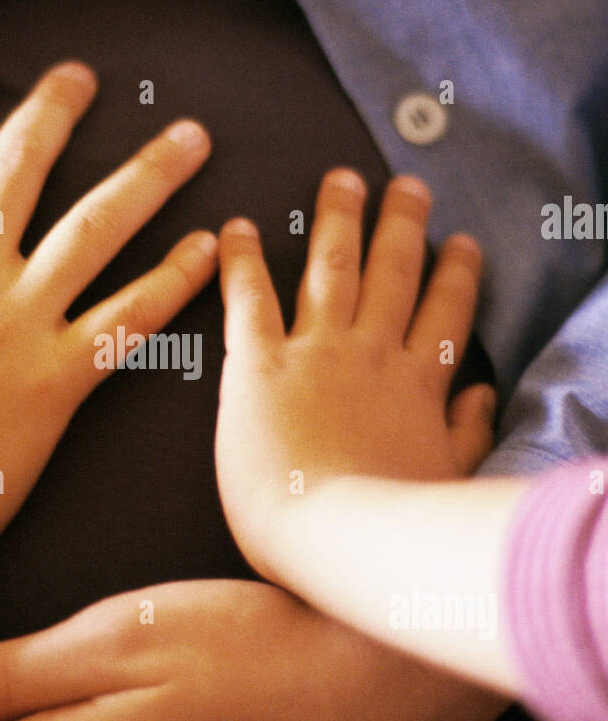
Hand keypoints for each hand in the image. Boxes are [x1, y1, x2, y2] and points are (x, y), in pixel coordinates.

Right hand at [0, 64, 216, 559]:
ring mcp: (18, 328)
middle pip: (19, 170)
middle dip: (55, 110)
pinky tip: (206, 247)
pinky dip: (171, 283)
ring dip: (147, 176)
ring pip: (95, 230)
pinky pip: (127, 321)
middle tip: (85, 76)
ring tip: (191, 136)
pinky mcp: (58, 382)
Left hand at [214, 169, 496, 584]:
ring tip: (341, 180)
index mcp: (419, 385)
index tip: (463, 243)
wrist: (335, 540)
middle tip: (407, 186)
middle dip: (402, 224)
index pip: (444, 314)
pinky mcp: (260, 365)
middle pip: (394, 273)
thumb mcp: (448, 478)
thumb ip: (467, 432)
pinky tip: (236, 226)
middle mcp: (372, 354)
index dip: (456, 274)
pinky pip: (250, 298)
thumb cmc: (391, 530)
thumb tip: (484, 394)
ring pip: (332, 267)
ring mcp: (317, 353)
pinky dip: (241, 260)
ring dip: (339, 219)